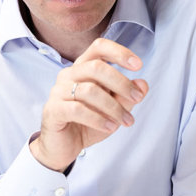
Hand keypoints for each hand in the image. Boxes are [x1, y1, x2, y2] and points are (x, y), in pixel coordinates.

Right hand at [29, 38, 148, 171]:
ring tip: (125, 121)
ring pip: (90, 90)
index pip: (99, 47)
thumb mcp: (113, 110)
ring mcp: (58, 91)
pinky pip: (78, 109)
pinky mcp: (53, 110)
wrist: (63, 147)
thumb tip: (142, 84)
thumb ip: (127, 96)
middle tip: (137, 98)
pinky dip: (98, 119)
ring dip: (113, 107)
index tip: (138, 65)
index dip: (119, 52)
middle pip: (97, 67)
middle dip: (121, 83)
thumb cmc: (87, 123)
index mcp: (83, 68)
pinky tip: (110, 127)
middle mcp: (68, 75)